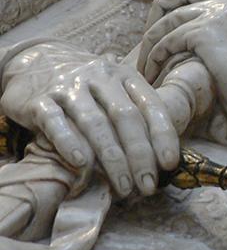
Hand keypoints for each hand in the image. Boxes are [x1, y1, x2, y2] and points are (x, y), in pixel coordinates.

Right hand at [0, 42, 178, 196]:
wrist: (33, 64)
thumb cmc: (86, 88)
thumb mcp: (114, 91)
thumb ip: (136, 114)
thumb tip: (161, 156)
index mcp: (125, 75)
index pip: (150, 105)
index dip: (163, 134)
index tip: (170, 162)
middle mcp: (100, 77)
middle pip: (125, 116)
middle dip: (140, 154)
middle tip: (147, 185)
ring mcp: (69, 87)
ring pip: (95, 122)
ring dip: (112, 158)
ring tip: (123, 186)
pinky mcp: (39, 100)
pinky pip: (55, 122)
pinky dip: (69, 142)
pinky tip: (81, 164)